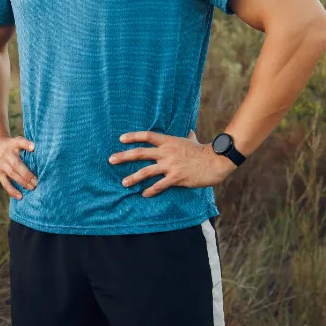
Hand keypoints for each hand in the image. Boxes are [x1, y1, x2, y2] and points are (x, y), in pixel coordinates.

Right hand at [0, 136, 36, 199]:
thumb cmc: (11, 146)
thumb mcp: (16, 141)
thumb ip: (27, 147)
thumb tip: (45, 155)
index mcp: (13, 144)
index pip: (20, 142)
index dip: (27, 144)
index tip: (34, 148)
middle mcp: (6, 154)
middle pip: (17, 164)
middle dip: (27, 174)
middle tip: (37, 181)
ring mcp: (1, 164)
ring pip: (12, 174)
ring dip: (23, 182)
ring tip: (32, 187)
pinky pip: (5, 183)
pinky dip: (12, 191)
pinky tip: (20, 196)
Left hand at [109, 130, 234, 197]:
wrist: (215, 161)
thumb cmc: (203, 151)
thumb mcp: (192, 140)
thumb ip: (188, 136)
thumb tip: (190, 131)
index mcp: (168, 141)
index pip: (147, 136)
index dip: (133, 136)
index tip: (120, 139)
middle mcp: (166, 152)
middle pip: (140, 153)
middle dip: (124, 156)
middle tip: (111, 160)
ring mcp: (170, 166)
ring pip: (146, 171)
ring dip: (133, 177)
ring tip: (123, 183)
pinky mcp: (176, 178)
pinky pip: (159, 185)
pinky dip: (151, 190)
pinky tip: (144, 194)